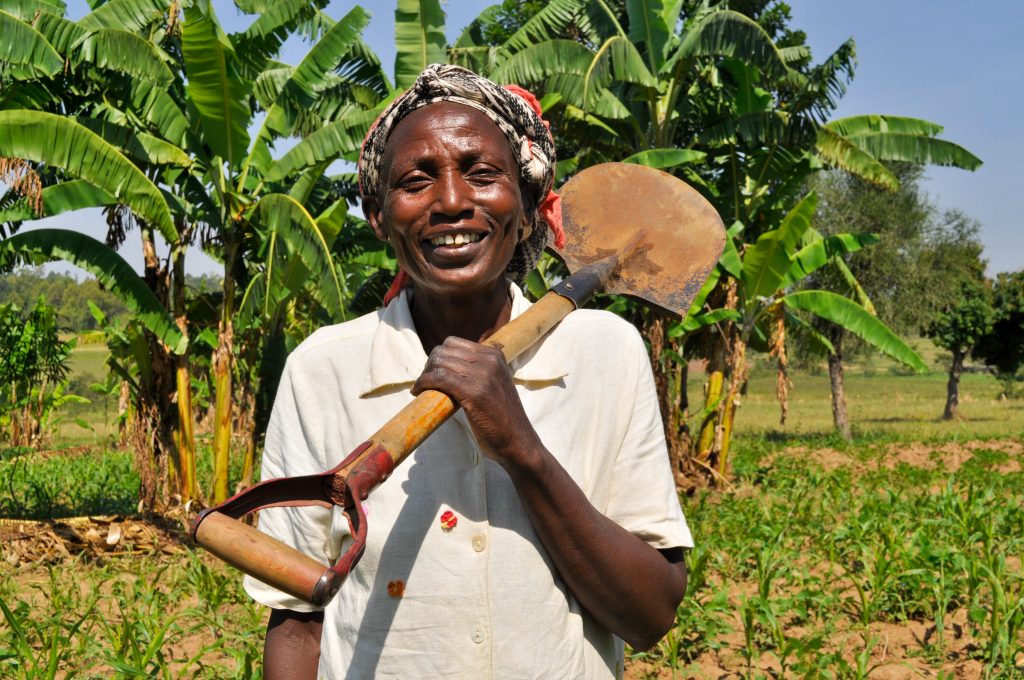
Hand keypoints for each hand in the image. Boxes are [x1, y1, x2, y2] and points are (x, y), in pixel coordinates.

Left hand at [412, 336, 538, 465]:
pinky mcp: (474, 392)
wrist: (517, 440)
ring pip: (439, 363)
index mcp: (495, 355)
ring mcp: (483, 375)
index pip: (453, 343)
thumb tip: (448, 364)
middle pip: (443, 351)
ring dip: (424, 375)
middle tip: (425, 383)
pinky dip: (424, 383)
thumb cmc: (501, 417)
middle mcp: (490, 360)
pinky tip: (419, 392)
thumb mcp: (495, 383)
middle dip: (429, 365)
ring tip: (421, 388)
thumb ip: (479, 370)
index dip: (438, 357)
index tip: (432, 372)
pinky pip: (439, 378)